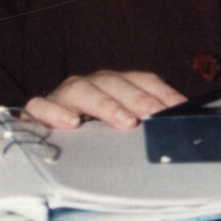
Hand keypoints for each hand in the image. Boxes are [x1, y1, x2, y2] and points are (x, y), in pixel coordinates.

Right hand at [23, 70, 185, 131]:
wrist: (46, 139)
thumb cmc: (91, 135)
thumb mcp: (123, 129)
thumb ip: (147, 123)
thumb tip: (181, 124)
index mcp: (114, 86)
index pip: (142, 80)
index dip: (162, 92)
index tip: (180, 109)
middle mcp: (90, 85)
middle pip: (115, 83)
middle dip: (138, 99)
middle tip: (154, 116)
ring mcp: (63, 96)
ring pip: (81, 89)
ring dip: (105, 104)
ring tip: (125, 122)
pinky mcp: (38, 113)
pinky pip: (41, 106)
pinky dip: (54, 111)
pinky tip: (70, 122)